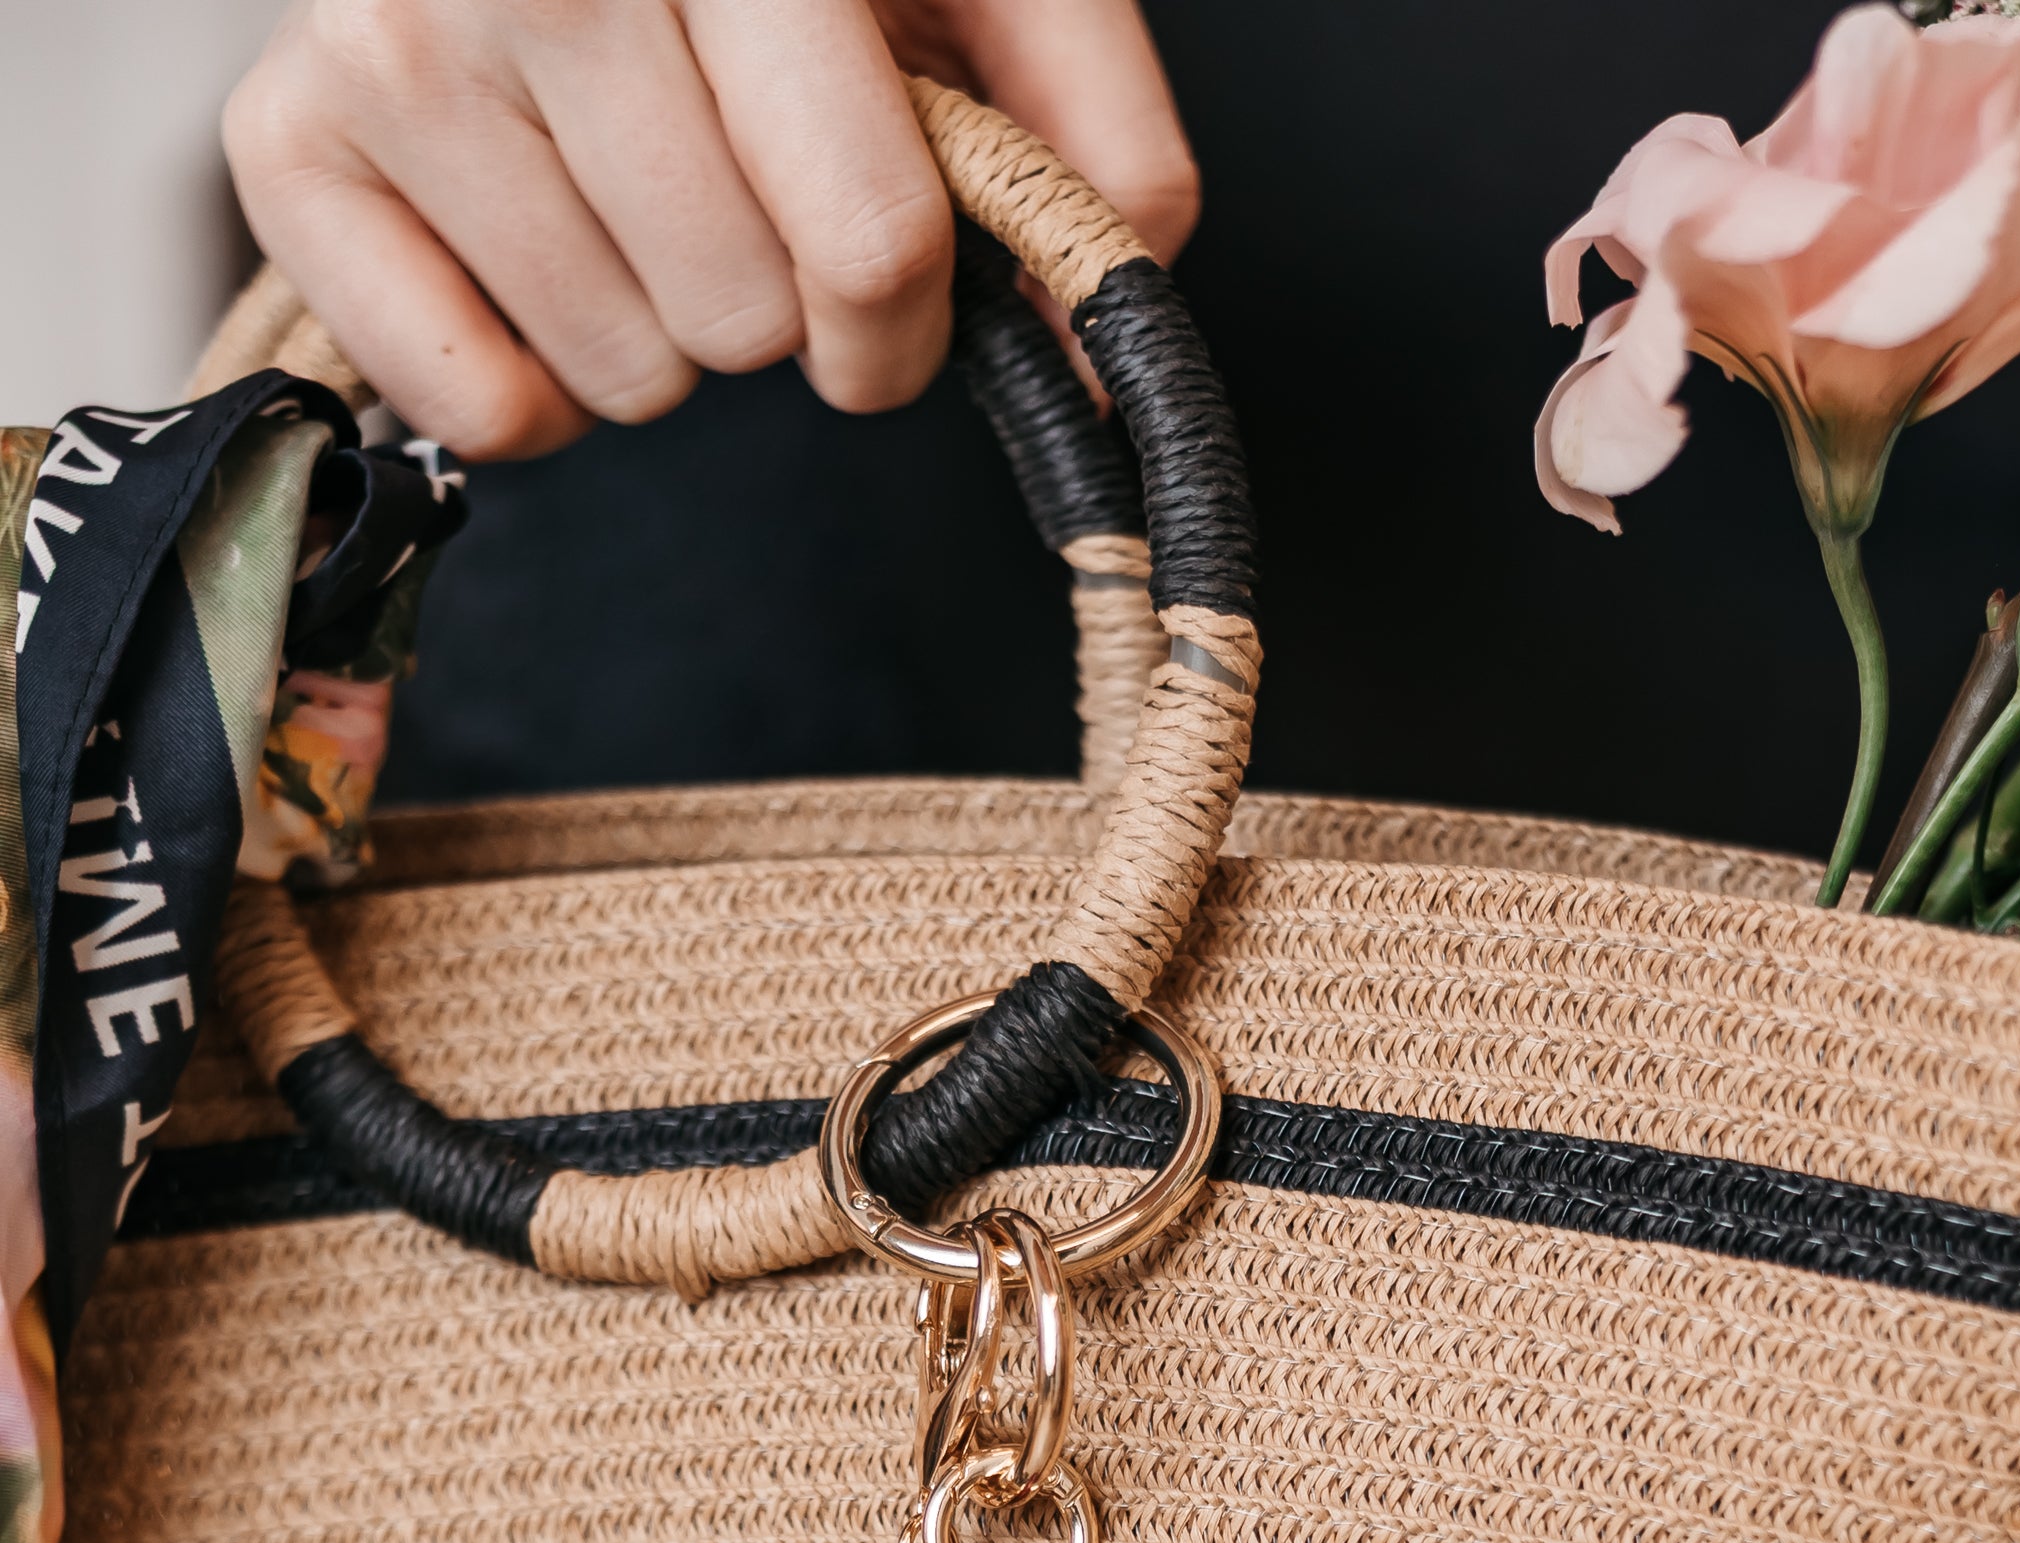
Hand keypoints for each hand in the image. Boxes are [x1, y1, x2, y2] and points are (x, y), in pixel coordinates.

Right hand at [224, 0, 1198, 458]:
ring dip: (664, 335)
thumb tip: (1109, 355)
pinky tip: (538, 246)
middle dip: (776, 304)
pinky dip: (535, 390)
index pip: (865, 235)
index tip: (894, 301)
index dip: (907, 318)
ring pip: (626, 376)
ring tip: (631, 194)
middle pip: (744, 319)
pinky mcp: (295, 136)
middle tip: (733, 190)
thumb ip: (1085, 138)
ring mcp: (394, 36)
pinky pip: (483, 413)